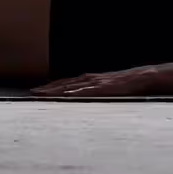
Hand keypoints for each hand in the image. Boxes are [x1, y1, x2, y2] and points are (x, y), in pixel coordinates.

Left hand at [30, 65, 165, 96]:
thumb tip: (80, 96)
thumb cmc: (123, 83)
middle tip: (32, 92)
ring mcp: (95, 83)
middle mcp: (88, 79)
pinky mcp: (103, 88)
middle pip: (63, 84)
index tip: (37, 90)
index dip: (50, 86)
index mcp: (88, 79)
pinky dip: (76, 92)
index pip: (65, 83)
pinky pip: (87, 91)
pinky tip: (67, 95)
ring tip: (43, 94)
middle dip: (47, 88)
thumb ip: (93, 89)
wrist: (140, 77)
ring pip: (71, 87)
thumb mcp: (104, 86)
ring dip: (56, 90)